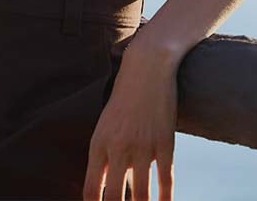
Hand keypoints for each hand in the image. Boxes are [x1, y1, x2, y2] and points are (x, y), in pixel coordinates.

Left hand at [82, 38, 177, 199]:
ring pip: (141, 195)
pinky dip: (165, 199)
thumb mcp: (106, 125)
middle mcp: (118, 148)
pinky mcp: (164, 142)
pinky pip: (165, 180)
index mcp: (99, 144)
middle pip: (114, 198)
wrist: (146, 67)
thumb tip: (101, 188)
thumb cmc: (124, 98)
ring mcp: (142, 146)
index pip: (91, 190)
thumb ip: (103, 156)